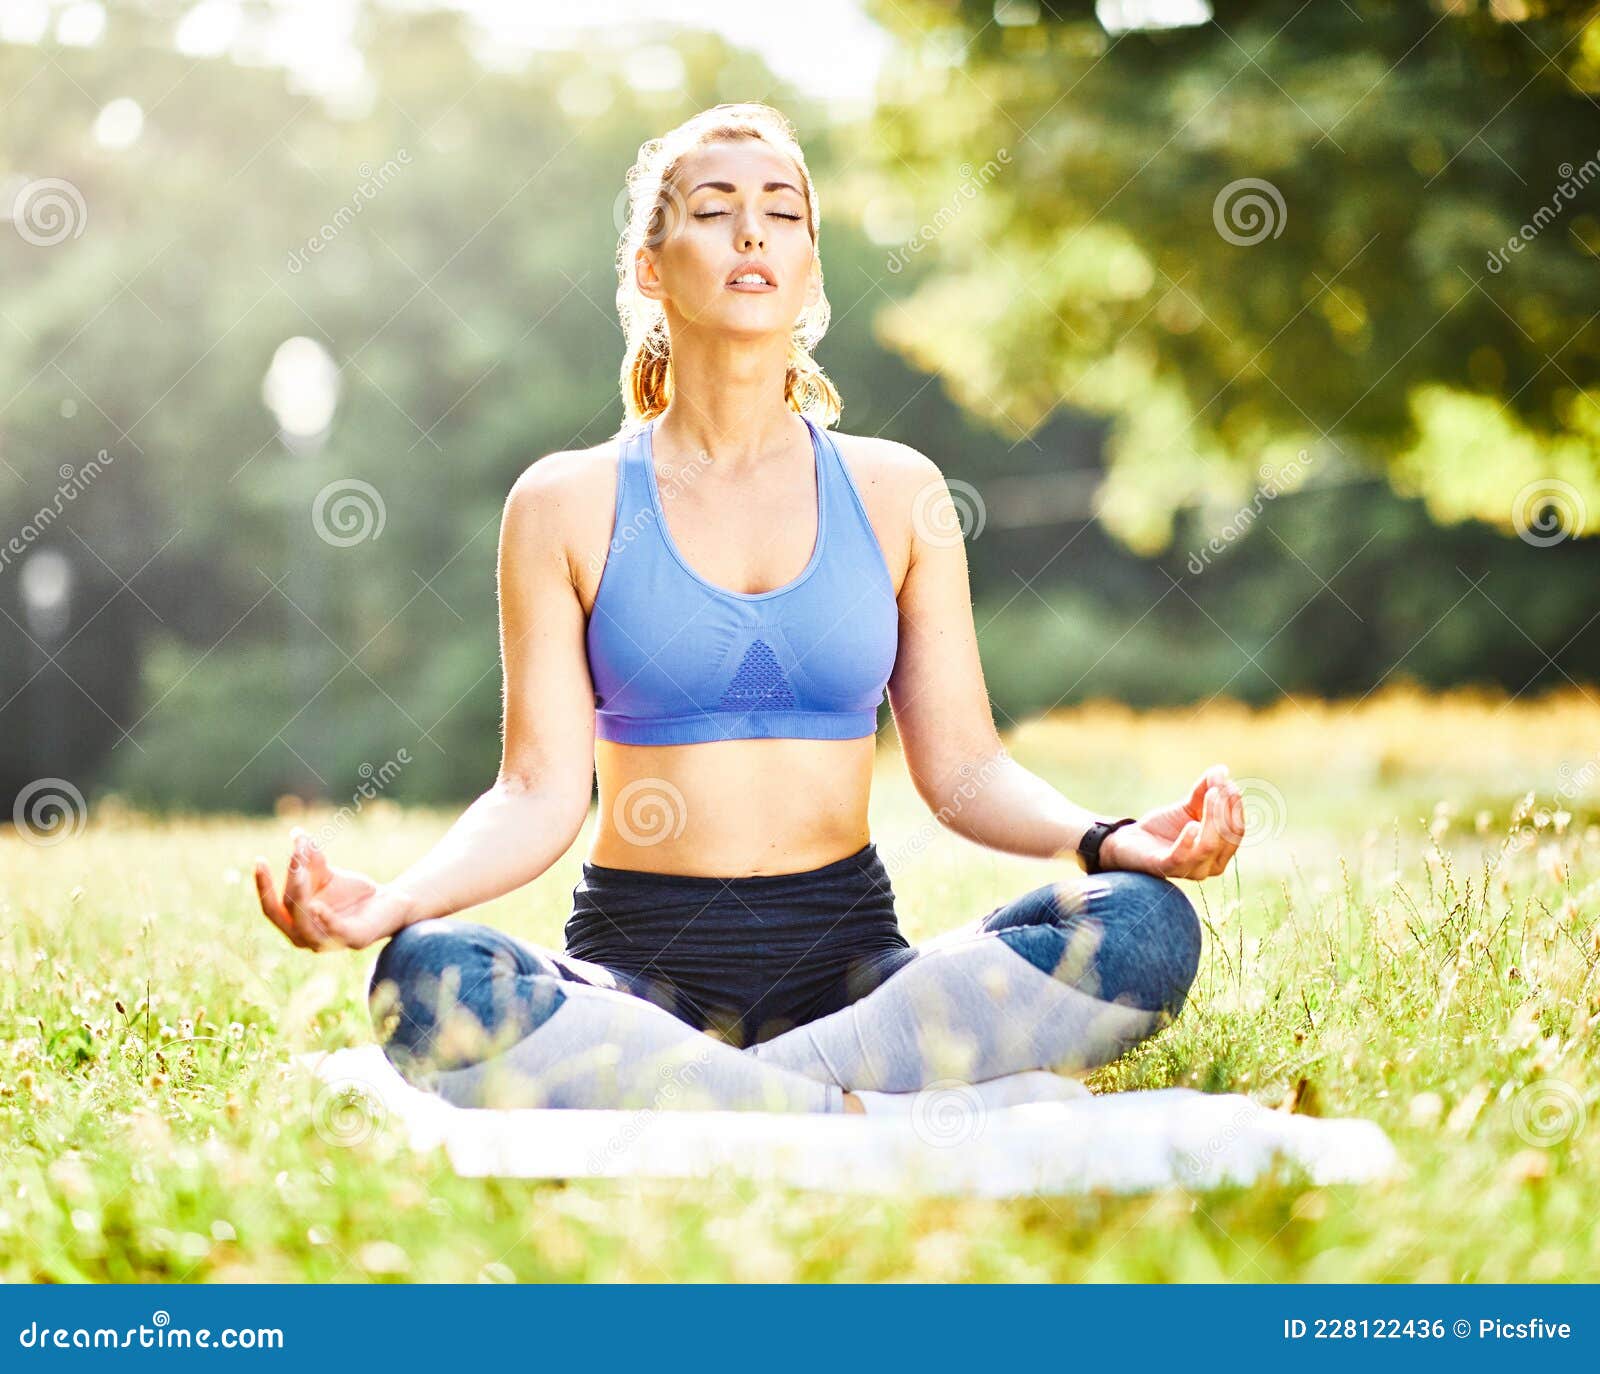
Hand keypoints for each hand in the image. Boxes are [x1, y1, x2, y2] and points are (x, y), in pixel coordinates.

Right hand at [253, 826, 412, 951]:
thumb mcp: (326, 873)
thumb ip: (309, 859)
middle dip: (285, 887)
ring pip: (304, 924)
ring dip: (300, 898)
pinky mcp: (354, 940)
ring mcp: (327, 943)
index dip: (263, 885)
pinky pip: (334, 931)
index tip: (260, 860)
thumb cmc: (351, 892)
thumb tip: (297, 834)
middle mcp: (304, 938)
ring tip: (299, 872)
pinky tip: (317, 905)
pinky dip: (324, 919)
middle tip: (291, 861)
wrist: (389, 902)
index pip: (270, 907)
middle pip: (283, 915)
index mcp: (293, 922)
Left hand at [1097, 764, 1245, 880]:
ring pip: (1208, 846)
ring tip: (1209, 794)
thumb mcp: (1188, 807)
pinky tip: (1191, 824)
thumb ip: (1205, 791)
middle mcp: (1210, 866)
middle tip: (1217, 787)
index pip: (1236, 831)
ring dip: (1212, 818)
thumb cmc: (1165, 827)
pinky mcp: (1165, 868)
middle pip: (1225, 838)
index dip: (1234, 807)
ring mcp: (1188, 870)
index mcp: (1220, 853)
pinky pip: (1181, 857)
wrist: (1131, 841)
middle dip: (1224, 810)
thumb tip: (1221, 770)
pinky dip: (1188, 841)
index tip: (1229, 784)